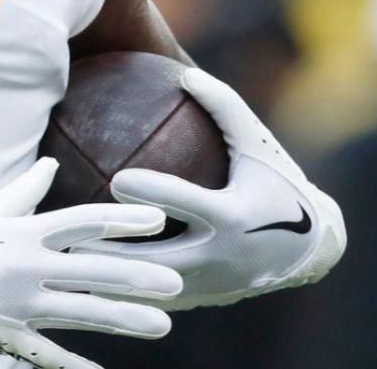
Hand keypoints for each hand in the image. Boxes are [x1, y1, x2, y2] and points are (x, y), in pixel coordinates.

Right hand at [0, 156, 182, 368]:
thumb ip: (25, 192)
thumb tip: (53, 166)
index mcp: (23, 232)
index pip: (84, 222)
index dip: (123, 221)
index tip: (160, 221)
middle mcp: (26, 266)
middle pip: (94, 270)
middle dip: (139, 275)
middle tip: (179, 281)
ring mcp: (18, 304)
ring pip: (82, 311)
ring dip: (125, 318)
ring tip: (164, 324)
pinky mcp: (4, 334)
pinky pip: (47, 353)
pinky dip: (74, 366)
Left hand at [86, 67, 345, 308]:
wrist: (310, 249)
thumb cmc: (278, 184)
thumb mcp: (256, 143)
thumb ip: (222, 106)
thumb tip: (182, 74)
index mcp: (232, 216)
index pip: (187, 205)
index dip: (154, 192)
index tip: (118, 180)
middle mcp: (219, 257)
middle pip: (155, 260)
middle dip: (112, 251)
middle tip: (72, 233)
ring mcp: (209, 286)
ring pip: (146, 287)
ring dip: (108, 277)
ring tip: (66, 260)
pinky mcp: (201, 301)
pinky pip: (152, 297)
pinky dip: (121, 288)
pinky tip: (85, 274)